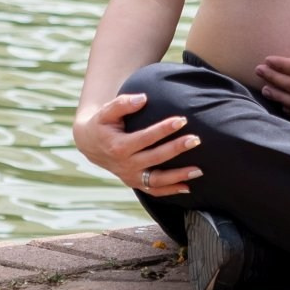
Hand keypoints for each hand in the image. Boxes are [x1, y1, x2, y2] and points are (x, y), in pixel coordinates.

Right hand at [72, 90, 203, 197]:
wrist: (91, 145)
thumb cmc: (102, 124)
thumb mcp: (106, 111)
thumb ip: (123, 103)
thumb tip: (143, 98)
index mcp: (119, 146)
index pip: (145, 138)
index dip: (163, 129)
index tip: (182, 120)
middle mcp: (125, 164)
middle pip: (155, 158)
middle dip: (176, 149)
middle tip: (196, 140)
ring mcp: (131, 176)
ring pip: (157, 180)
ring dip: (178, 176)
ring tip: (198, 170)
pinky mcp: (135, 183)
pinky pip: (155, 191)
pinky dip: (171, 191)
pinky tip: (188, 187)